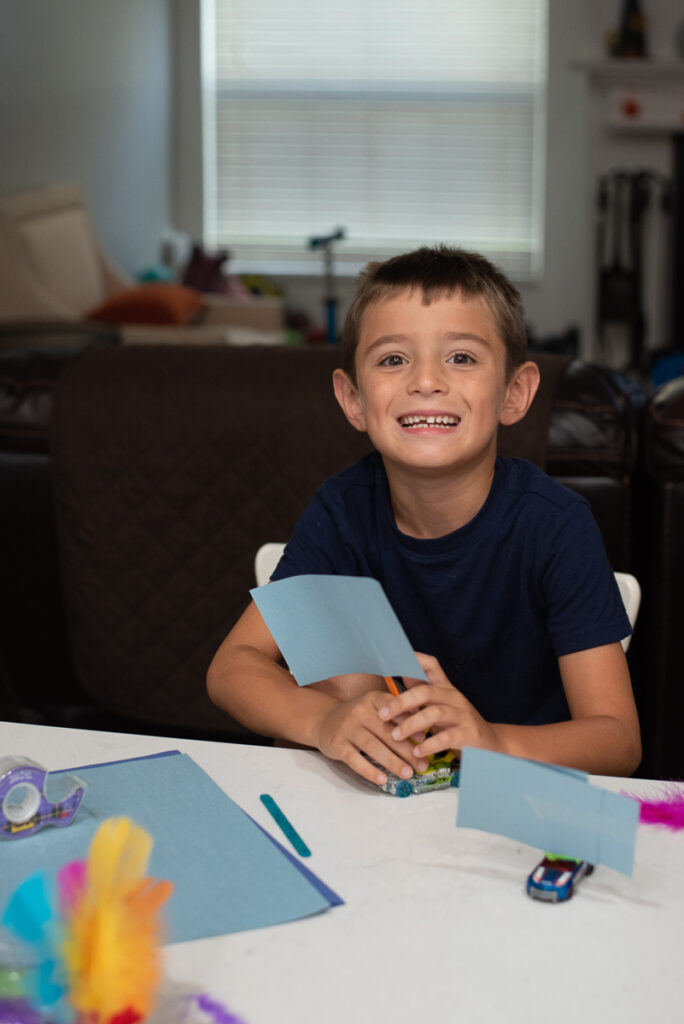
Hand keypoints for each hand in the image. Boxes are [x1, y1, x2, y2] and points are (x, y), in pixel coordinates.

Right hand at [313, 689, 429, 786]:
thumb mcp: (376, 709)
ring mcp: (347, 727)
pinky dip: (369, 770)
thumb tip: (424, 734)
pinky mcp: (337, 744)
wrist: (325, 721)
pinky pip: (354, 760)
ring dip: (392, 762)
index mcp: (373, 699)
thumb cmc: (359, 718)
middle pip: (386, 732)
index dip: (410, 723)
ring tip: (407, 773)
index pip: (394, 710)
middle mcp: (360, 711)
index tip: (424, 739)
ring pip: (373, 747)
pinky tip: (382, 779)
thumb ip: (397, 717)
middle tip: (422, 765)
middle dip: (407, 750)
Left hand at [377, 653, 501, 758]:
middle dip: (401, 702)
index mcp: (446, 689)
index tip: (394, 659)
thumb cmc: (458, 725)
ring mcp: (463, 715)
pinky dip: (429, 745)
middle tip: (382, 714)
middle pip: (425, 692)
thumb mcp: (441, 707)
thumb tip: (400, 676)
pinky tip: (417, 751)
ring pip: (434, 713)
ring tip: (396, 736)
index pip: (432, 666)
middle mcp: (454, 697)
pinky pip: (446, 737)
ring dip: (411, 724)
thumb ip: (423, 697)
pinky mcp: (469, 734)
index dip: (414, 660)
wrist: (492, 744)